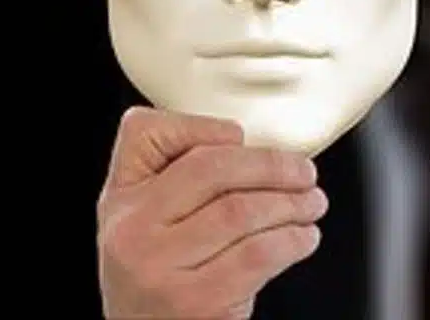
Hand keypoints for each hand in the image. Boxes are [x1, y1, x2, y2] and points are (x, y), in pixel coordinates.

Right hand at [97, 106, 326, 318]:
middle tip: (302, 169)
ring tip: (311, 202)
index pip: (148, 133)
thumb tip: (242, 148)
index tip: (240, 136)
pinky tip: (303, 237)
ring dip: (290, 203)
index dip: (201, 126)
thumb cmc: (153, 283)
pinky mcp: (196, 303)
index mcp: (119, 198)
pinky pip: (256, 256)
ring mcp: (161, 268)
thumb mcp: (141, 223)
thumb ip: (172, 179)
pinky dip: (291, 241)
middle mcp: (132, 229)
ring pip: (239, 211)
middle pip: (209, 168)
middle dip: (268, 164)